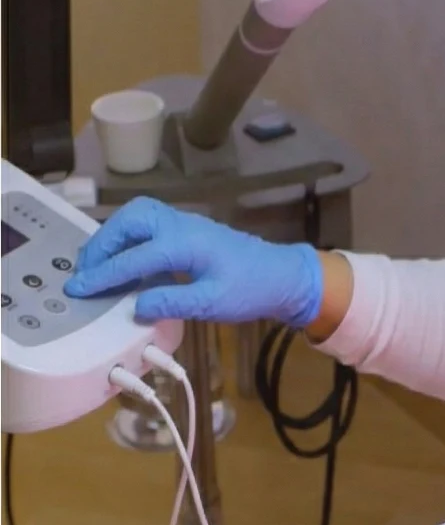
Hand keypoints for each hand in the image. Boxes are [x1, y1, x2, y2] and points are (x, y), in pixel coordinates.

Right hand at [63, 196, 323, 328]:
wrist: (284, 276)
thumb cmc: (253, 289)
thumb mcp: (212, 304)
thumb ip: (171, 303)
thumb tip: (135, 307)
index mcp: (184, 243)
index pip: (132, 258)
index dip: (103, 275)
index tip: (79, 288)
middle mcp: (181, 225)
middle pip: (128, 223)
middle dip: (102, 245)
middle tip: (86, 272)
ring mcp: (185, 223)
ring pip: (137, 217)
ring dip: (113, 237)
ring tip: (100, 264)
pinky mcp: (189, 229)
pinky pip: (149, 223)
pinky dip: (130, 236)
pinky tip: (127, 259)